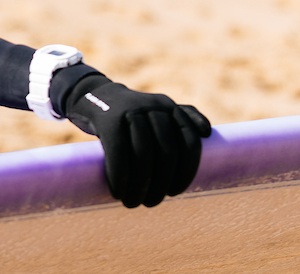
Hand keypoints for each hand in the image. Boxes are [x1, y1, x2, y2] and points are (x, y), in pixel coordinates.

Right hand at [63, 75, 210, 207]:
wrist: (92, 96)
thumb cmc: (130, 113)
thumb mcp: (157, 109)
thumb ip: (182, 116)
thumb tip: (207, 132)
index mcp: (170, 107)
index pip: (189, 142)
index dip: (187, 172)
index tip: (175, 193)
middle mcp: (154, 106)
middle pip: (167, 152)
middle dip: (161, 184)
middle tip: (151, 202)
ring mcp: (131, 111)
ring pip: (144, 156)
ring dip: (140, 186)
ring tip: (133, 202)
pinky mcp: (109, 120)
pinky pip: (119, 155)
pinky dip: (120, 178)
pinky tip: (118, 192)